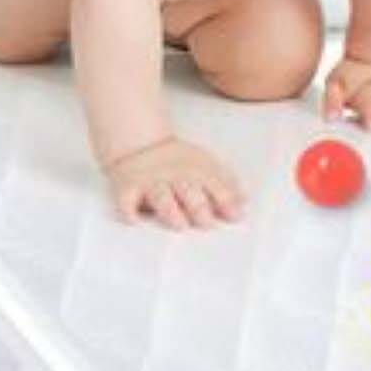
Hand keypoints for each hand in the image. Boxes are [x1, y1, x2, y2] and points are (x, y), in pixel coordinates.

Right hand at [104, 136, 245, 229]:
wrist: (141, 145)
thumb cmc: (179, 163)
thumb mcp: (205, 166)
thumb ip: (225, 185)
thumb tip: (244, 204)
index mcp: (196, 170)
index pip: (214, 185)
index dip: (226, 200)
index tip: (236, 216)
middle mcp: (173, 176)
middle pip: (188, 191)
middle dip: (199, 207)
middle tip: (207, 224)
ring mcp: (150, 183)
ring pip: (160, 196)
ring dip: (170, 211)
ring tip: (180, 225)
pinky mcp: (127, 189)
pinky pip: (126, 201)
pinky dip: (129, 211)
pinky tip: (135, 221)